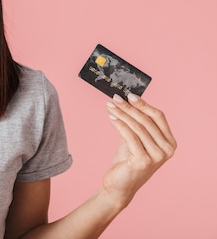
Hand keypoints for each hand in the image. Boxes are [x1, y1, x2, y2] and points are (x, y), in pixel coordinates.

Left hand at [102, 93, 176, 208]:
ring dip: (122, 114)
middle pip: (147, 120)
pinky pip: (130, 136)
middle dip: (129, 107)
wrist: (119, 185)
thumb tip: (127, 101)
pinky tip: (111, 117)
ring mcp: (157, 156)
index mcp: (170, 142)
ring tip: (110, 106)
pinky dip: (119, 124)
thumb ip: (137, 123)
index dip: (143, 104)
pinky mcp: (143, 161)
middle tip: (115, 98)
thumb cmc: (127, 161)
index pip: (158, 117)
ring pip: (137, 127)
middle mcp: (167, 150)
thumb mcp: (136, 139)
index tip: (129, 95)